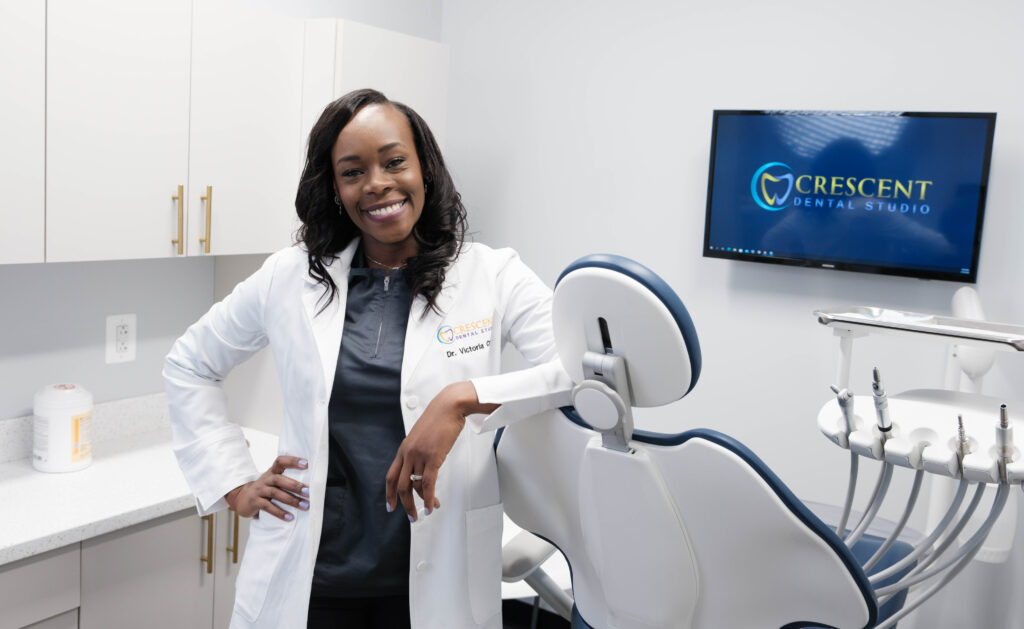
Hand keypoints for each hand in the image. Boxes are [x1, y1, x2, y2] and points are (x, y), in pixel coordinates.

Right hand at [225, 455, 309, 521]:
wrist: (242, 499)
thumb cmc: (265, 490)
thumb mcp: (273, 482)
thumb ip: (286, 481)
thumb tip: (310, 488)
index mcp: (272, 472)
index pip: (281, 461)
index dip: (293, 461)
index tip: (306, 464)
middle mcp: (265, 479)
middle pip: (279, 479)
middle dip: (295, 486)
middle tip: (309, 492)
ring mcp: (259, 490)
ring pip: (275, 493)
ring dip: (291, 500)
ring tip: (304, 506)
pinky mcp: (254, 502)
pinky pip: (268, 507)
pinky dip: (280, 512)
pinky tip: (290, 517)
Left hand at [385, 382, 497, 521]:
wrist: (449, 406)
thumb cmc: (439, 419)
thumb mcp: (424, 438)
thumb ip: (420, 454)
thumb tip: (424, 471)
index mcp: (404, 449)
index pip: (391, 476)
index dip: (389, 493)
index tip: (390, 506)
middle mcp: (408, 453)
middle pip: (400, 485)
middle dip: (404, 504)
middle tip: (411, 517)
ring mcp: (419, 455)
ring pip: (415, 486)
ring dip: (420, 502)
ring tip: (427, 511)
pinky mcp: (433, 457)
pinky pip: (427, 483)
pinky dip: (428, 497)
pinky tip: (431, 505)